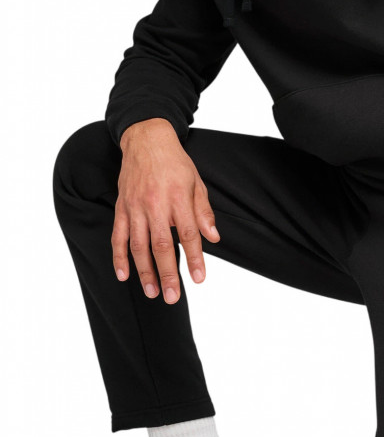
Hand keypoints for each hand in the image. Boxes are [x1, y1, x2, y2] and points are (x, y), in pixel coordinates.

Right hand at [112, 119, 220, 302]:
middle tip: (173, 296)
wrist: (146, 140)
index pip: (188, 234)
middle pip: (161, 245)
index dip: (194, 258)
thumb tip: (213, 238)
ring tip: (153, 292)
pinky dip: (119, 257)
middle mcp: (155, 204)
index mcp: (178, 198)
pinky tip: (124, 275)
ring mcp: (135, 207)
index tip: (199, 278)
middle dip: (168, 274)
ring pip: (138, 245)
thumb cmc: (175, 163)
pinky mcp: (122, 208)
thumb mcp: (196, 183)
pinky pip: (118, 237)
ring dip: (145, 271)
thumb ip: (203, 212)